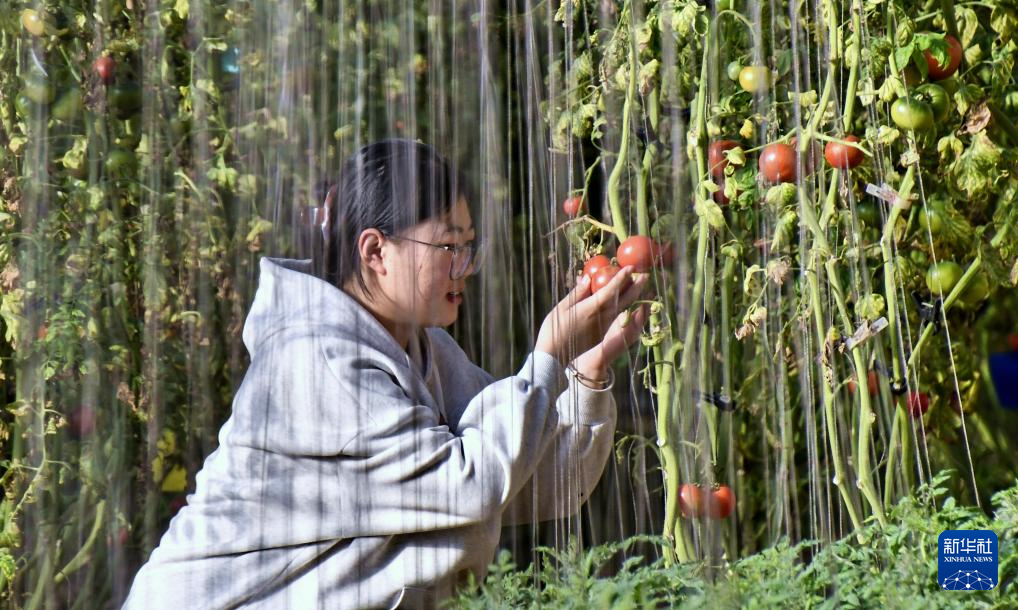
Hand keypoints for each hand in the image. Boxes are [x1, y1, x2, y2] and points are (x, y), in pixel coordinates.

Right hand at [535, 266, 650, 366]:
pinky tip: (621, 300)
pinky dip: (621, 306)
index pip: (611, 290)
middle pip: (624, 300)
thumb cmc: (554, 329)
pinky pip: (614, 316)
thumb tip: (589, 278)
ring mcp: (603, 327)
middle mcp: (602, 317)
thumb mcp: (562, 307)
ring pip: (622, 309)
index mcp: (592, 308)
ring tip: (637, 285)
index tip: (631, 267)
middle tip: (645, 275)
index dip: (622, 277)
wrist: (555, 355)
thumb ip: (578, 292)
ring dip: (631, 296)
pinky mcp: (601, 333)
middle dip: (636, 287)